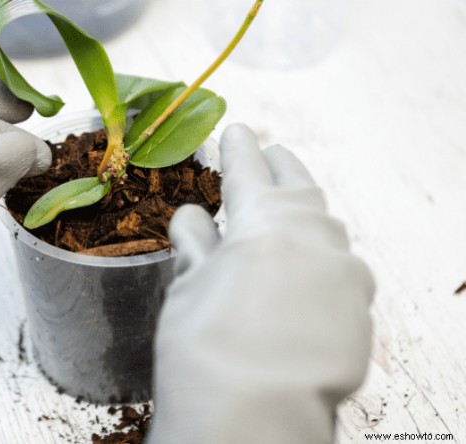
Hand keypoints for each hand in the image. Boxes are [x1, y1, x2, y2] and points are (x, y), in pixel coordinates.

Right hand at [147, 124, 373, 442]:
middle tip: (269, 153)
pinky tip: (303, 273)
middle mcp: (315, 240)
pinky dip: (319, 261)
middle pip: (300, 189)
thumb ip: (197, 247)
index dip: (238, 149)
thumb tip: (193, 219)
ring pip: (327, 228)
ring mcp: (345, 276)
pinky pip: (340, 271)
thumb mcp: (187, 292)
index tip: (236, 131)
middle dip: (282, 168)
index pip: (249, 171)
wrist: (252, 421)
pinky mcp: (360, 313)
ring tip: (287, 212)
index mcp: (263, 223)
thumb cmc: (205, 354)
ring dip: (305, 214)